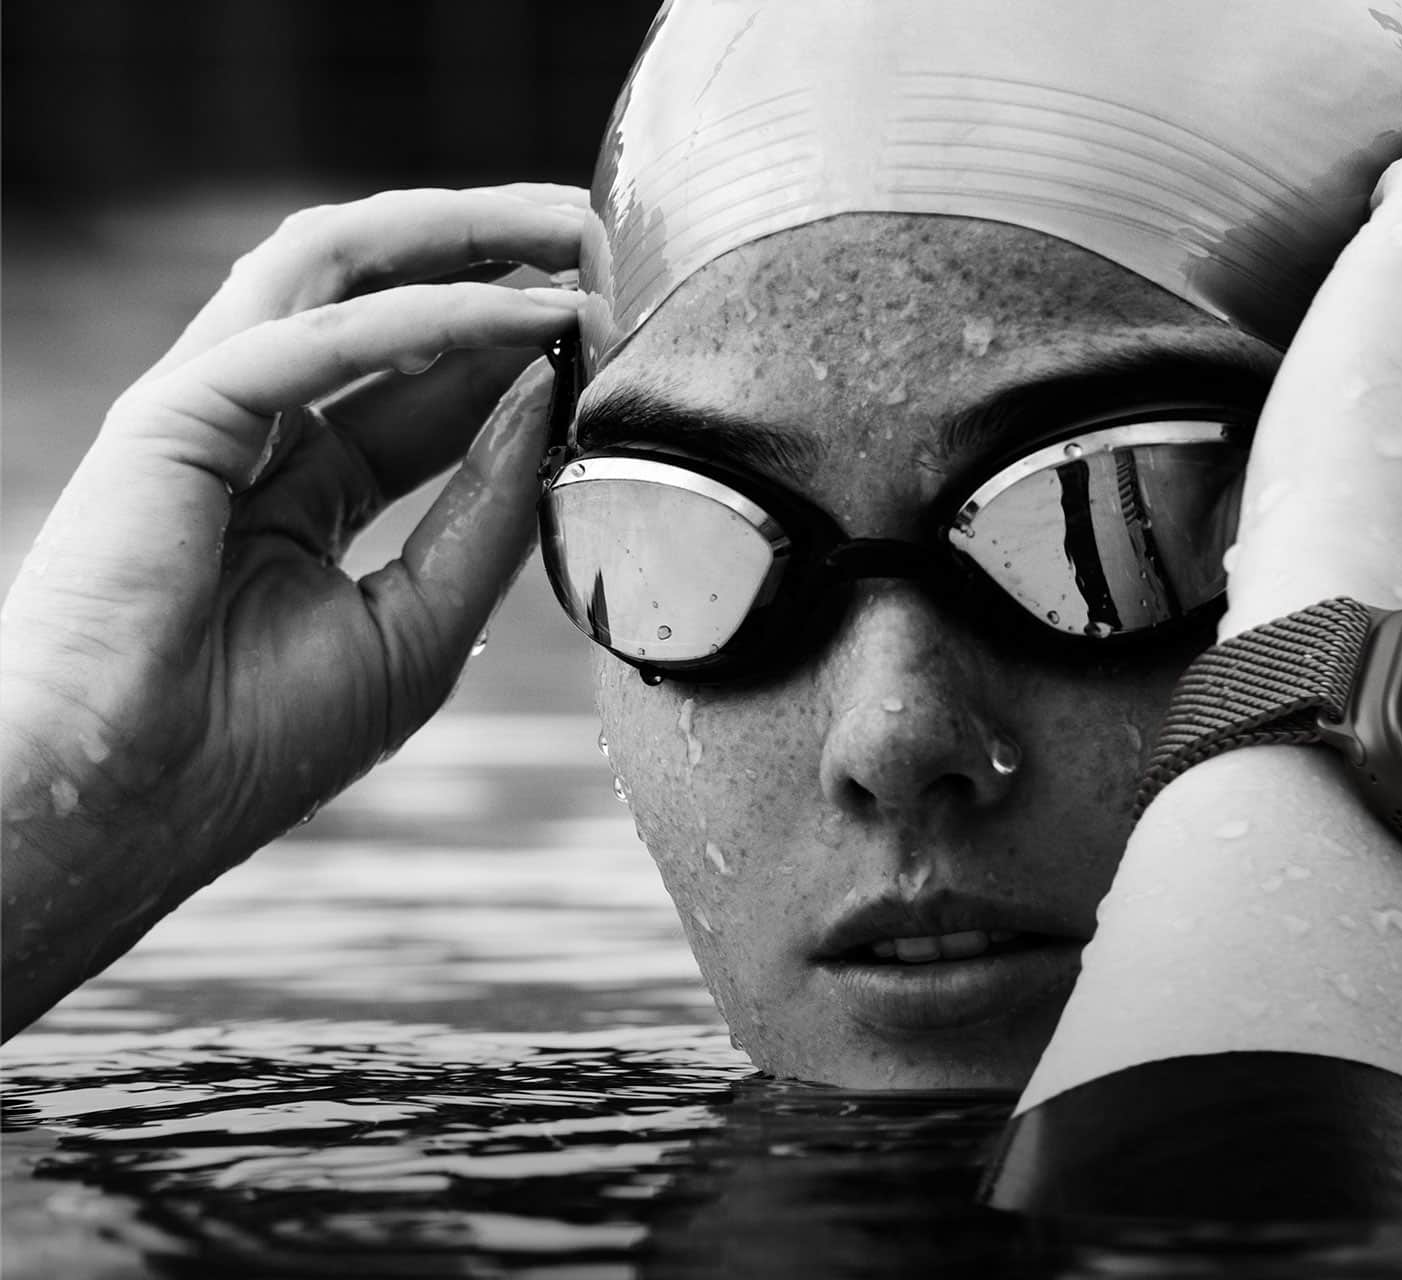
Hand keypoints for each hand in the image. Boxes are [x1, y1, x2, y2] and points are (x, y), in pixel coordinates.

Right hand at [0, 186, 587, 1032]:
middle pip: (389, 302)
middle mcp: (258, 434)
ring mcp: (210, 415)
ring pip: (338, 272)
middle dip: (498, 257)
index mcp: (307, 493)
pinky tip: (516, 315)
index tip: (619, 320)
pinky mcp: (172, 417)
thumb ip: (484, 511)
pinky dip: (424, 319)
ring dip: (461, 240)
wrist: (120, 812)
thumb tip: (550, 396)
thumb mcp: (416, 624)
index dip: (522, 346)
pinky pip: (313, 338)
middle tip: (603, 231)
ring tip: (570, 228)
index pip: (430, 386)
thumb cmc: (253, 744)